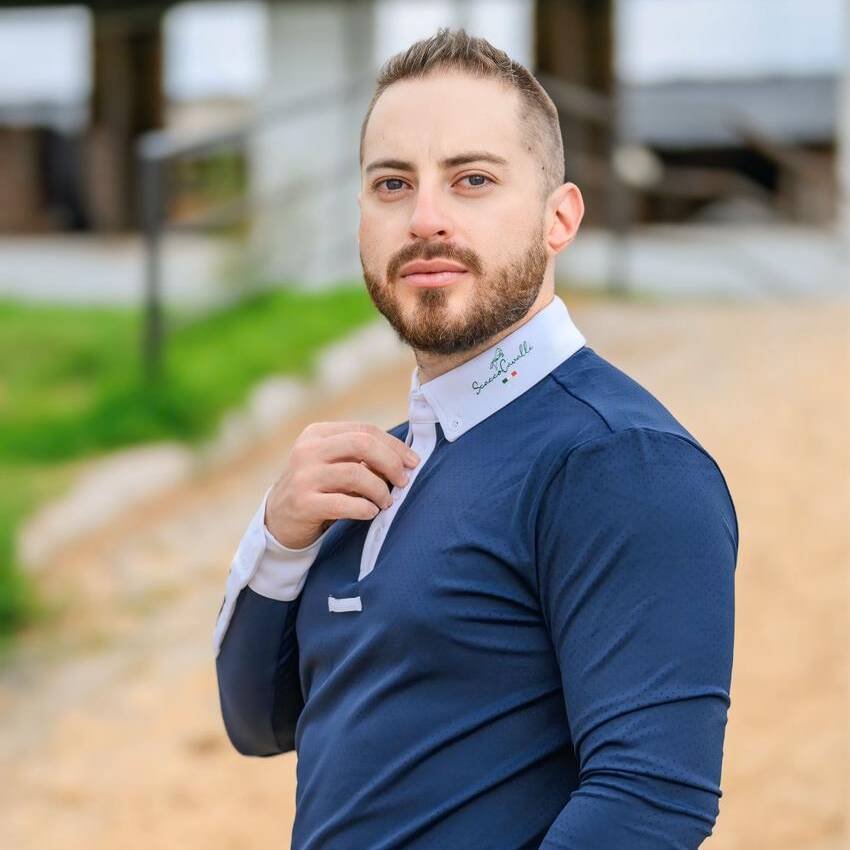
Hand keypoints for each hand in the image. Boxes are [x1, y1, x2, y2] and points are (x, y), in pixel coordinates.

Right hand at [264, 421, 420, 548]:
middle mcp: (308, 450)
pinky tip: (371, 512)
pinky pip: (344, 503)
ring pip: (356, 473)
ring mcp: (303, 476)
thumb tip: (405, 460)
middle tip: (404, 481)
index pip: (365, 430)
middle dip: (390, 462)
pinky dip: (364, 508)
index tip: (413, 462)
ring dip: (379, 489)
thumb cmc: (318, 488)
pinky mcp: (302, 503)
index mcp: (318, 433)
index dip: (394, 446)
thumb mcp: (332, 463)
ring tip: (386, 501)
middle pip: (362, 444)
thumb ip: (360, 456)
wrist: (278, 519)